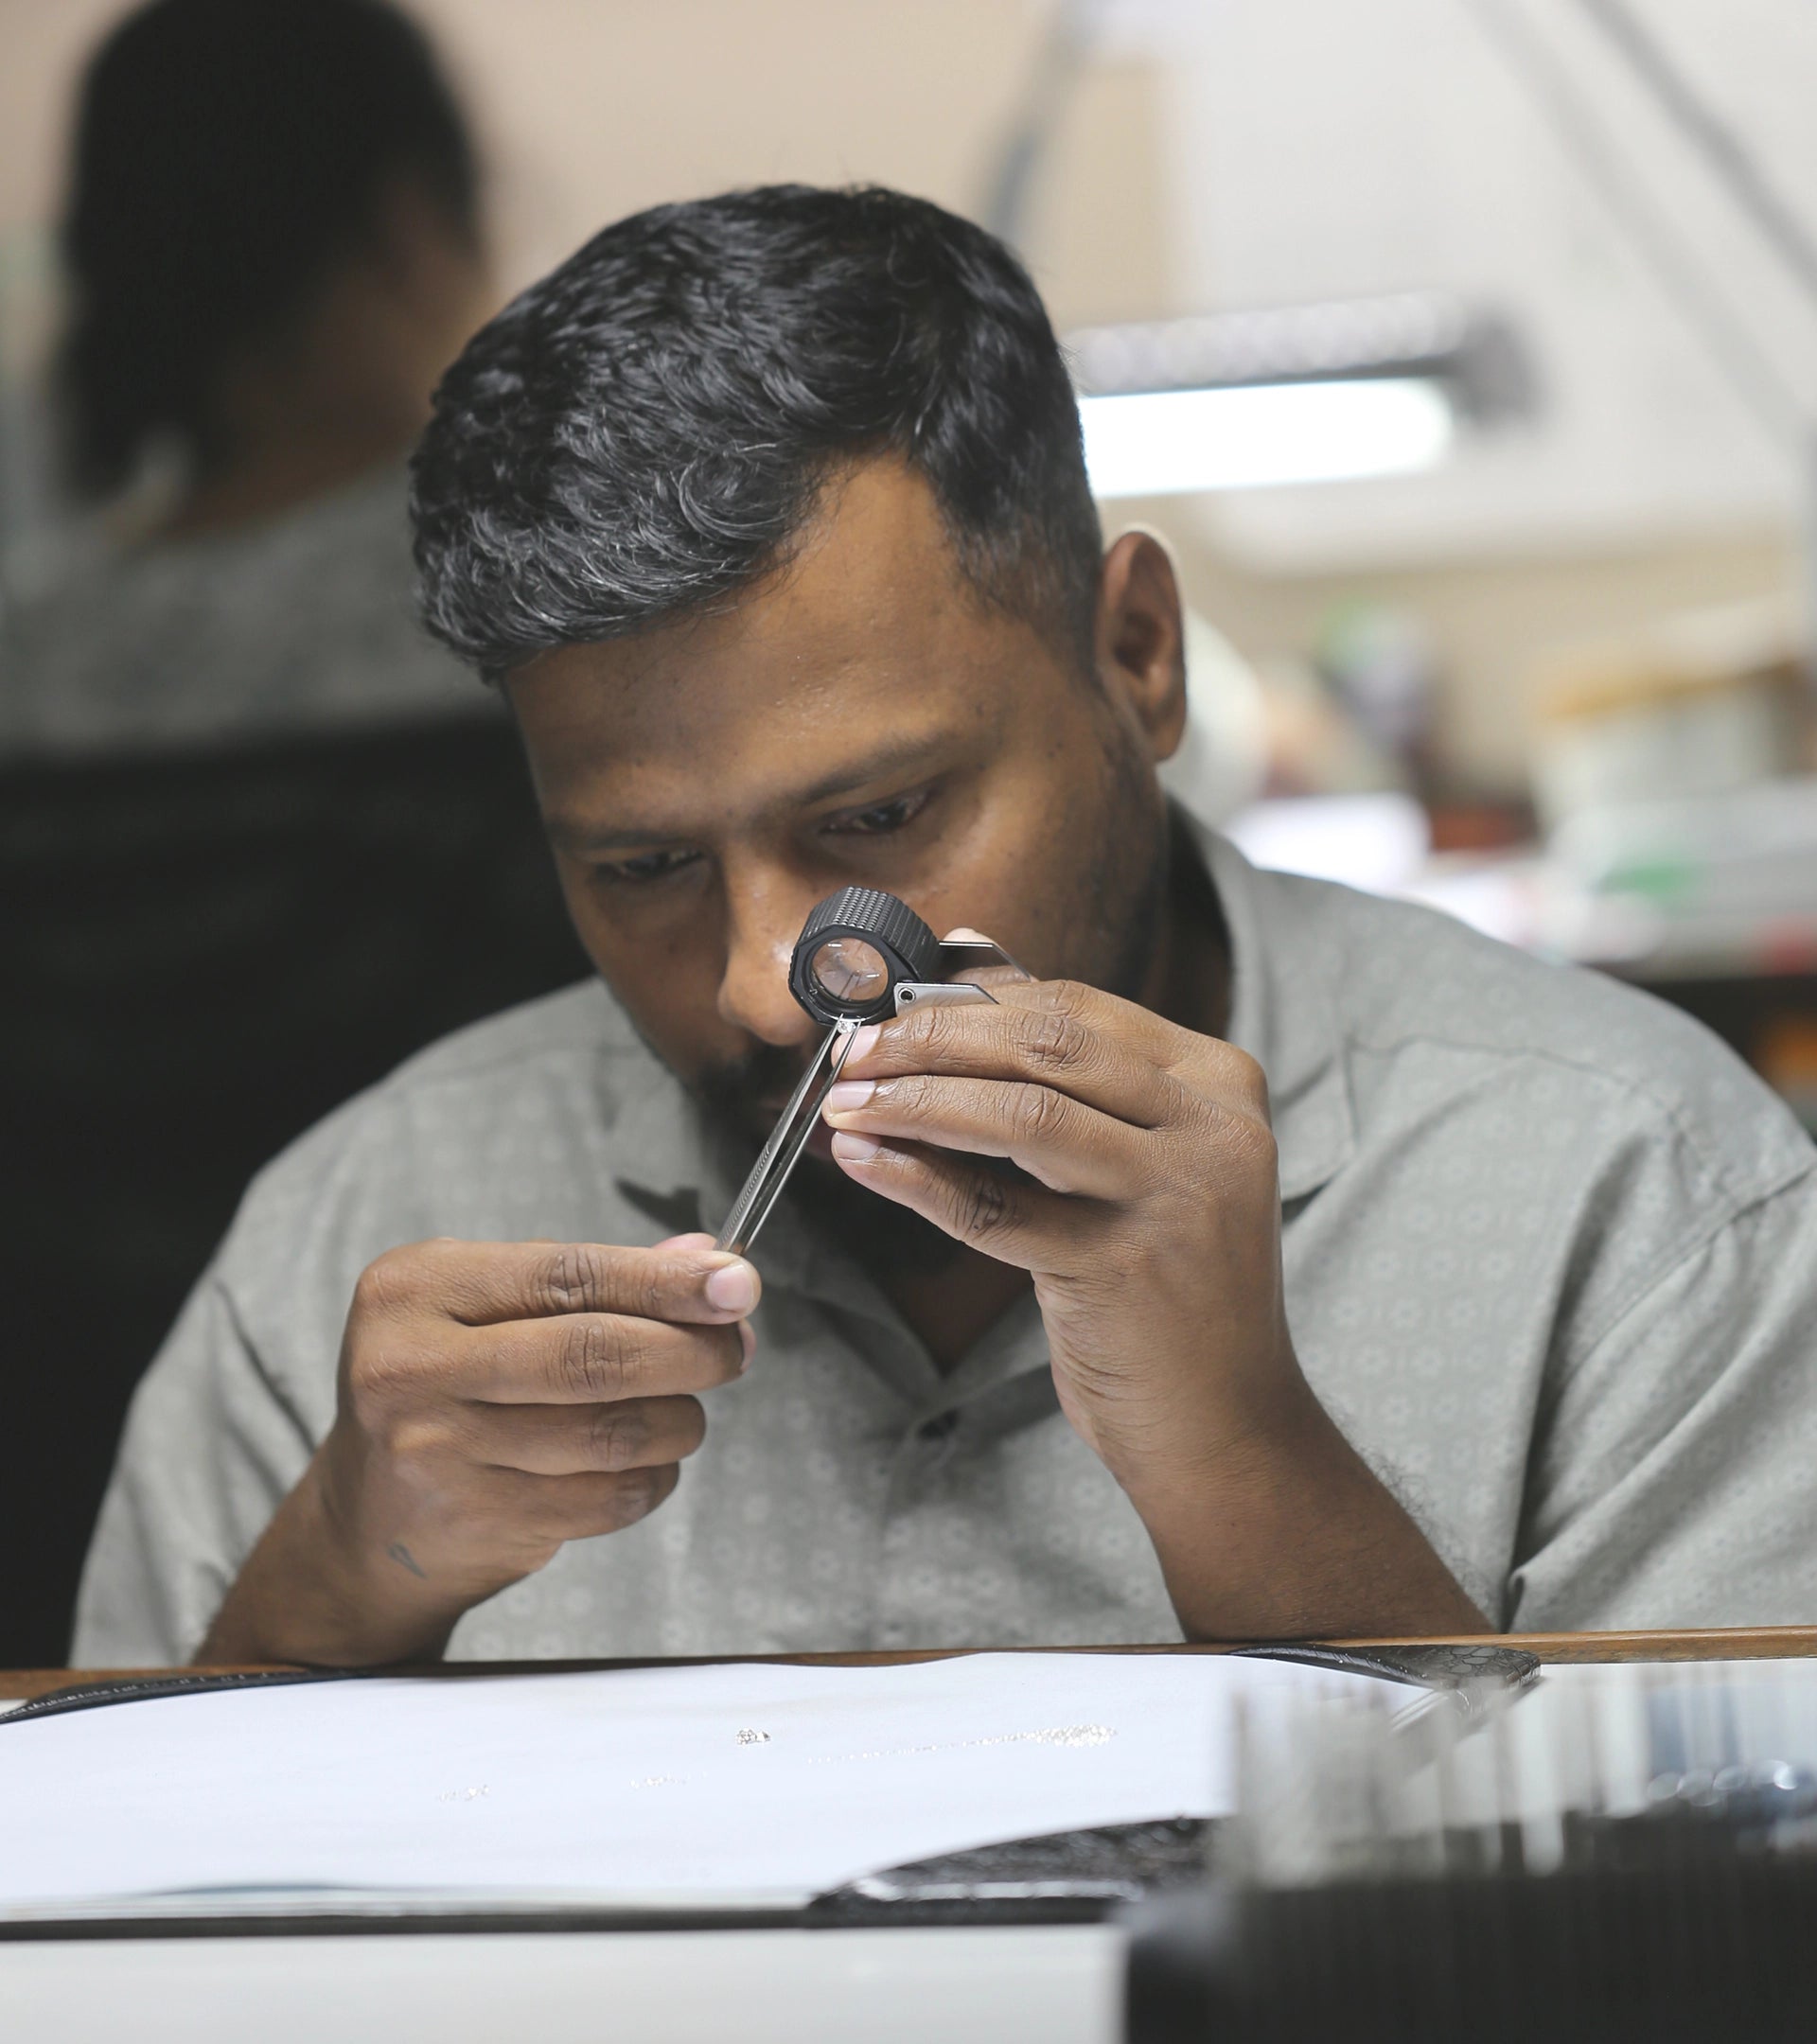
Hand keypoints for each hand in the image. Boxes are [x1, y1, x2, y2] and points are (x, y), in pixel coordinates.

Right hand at [199, 1233, 757, 1664]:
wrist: (368, 1521)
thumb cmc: (449, 1390)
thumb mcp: (491, 1310)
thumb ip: (594, 1281)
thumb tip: (708, 1258)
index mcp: (415, 1287)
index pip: (566, 1275)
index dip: (665, 1281)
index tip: (737, 1284)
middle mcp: (411, 1366)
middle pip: (593, 1354)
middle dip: (690, 1350)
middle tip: (735, 1350)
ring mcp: (435, 1452)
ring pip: (612, 1432)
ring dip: (679, 1421)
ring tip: (684, 1412)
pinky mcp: (472, 1523)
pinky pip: (607, 1498)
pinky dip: (651, 1480)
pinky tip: (643, 1466)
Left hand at [823, 977, 1288, 1493]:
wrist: (1226, 1424)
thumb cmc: (1167, 1284)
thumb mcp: (1141, 1161)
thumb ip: (1067, 1075)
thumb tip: (963, 964)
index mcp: (1217, 1081)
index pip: (1073, 1006)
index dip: (965, 1001)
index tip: (886, 1011)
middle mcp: (1211, 1126)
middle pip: (1044, 1045)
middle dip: (930, 1039)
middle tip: (851, 1054)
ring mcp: (1175, 1196)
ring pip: (1021, 1112)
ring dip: (914, 1100)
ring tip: (845, 1104)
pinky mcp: (1124, 1268)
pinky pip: (994, 1207)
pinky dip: (917, 1177)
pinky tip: (868, 1162)